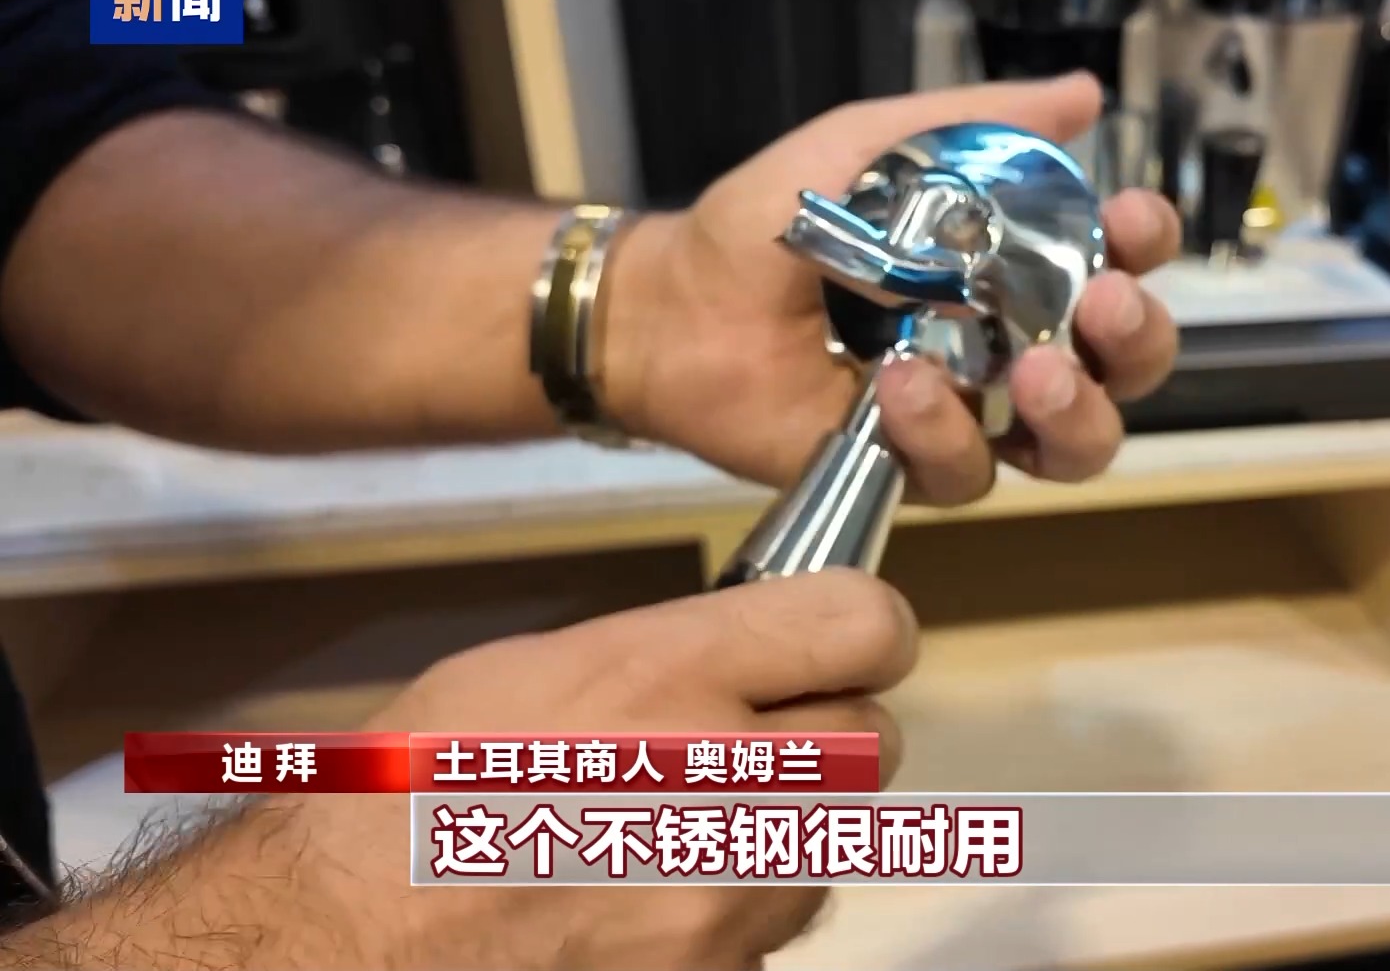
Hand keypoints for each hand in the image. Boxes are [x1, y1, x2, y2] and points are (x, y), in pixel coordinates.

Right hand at [24, 573, 914, 970]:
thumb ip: (673, 653)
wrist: (343, 945)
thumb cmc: (410, 794)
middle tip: (749, 741)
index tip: (838, 640)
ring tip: (678, 830)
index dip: (860, 629)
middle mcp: (726, 785)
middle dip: (824, 736)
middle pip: (871, 742)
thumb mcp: (535, 668)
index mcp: (670, 678)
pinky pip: (775, 929)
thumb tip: (758, 653)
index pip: (866, 625)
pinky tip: (653, 903)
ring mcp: (731, 900)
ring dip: (784, 829)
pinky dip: (737, 914)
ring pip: (832, 843)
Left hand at [606, 72, 1181, 503]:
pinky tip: (900, 386)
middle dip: (1137, 338)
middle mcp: (1013, 345)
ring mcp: (971, 414)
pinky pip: (968, 472)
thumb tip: (1082, 94)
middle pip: (1124, 366)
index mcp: (1017, 264)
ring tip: (1034, 372)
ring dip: (1075, 410)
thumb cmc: (770, 223)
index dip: (1145, 247)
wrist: (677, 305)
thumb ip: (976, 124)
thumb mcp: (872, 143)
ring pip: (1074, 444)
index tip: (1132, 221)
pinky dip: (944, 430)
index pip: (1119, 262)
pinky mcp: (916, 469)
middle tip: (1103, 305)